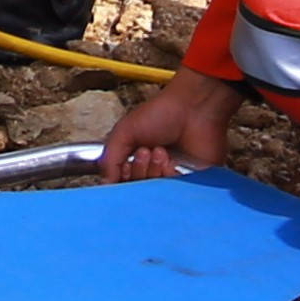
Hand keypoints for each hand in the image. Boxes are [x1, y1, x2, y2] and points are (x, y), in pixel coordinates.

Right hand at [97, 71, 234, 180]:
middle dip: (138, 172)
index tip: (124, 165)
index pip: (122, 182)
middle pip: (138, 190)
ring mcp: (171, 176)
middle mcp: (152, 169)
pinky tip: (169, 161)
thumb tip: (106, 183)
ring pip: (155, 193)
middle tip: (143, 152)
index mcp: (135, 158)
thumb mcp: (125, 130)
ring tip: (158, 151)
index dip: (121, 178)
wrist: (193, 108)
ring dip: (153, 172)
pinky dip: (168, 178)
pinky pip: (175, 193)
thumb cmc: (161, 113)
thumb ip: (110, 158)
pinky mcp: (190, 181)